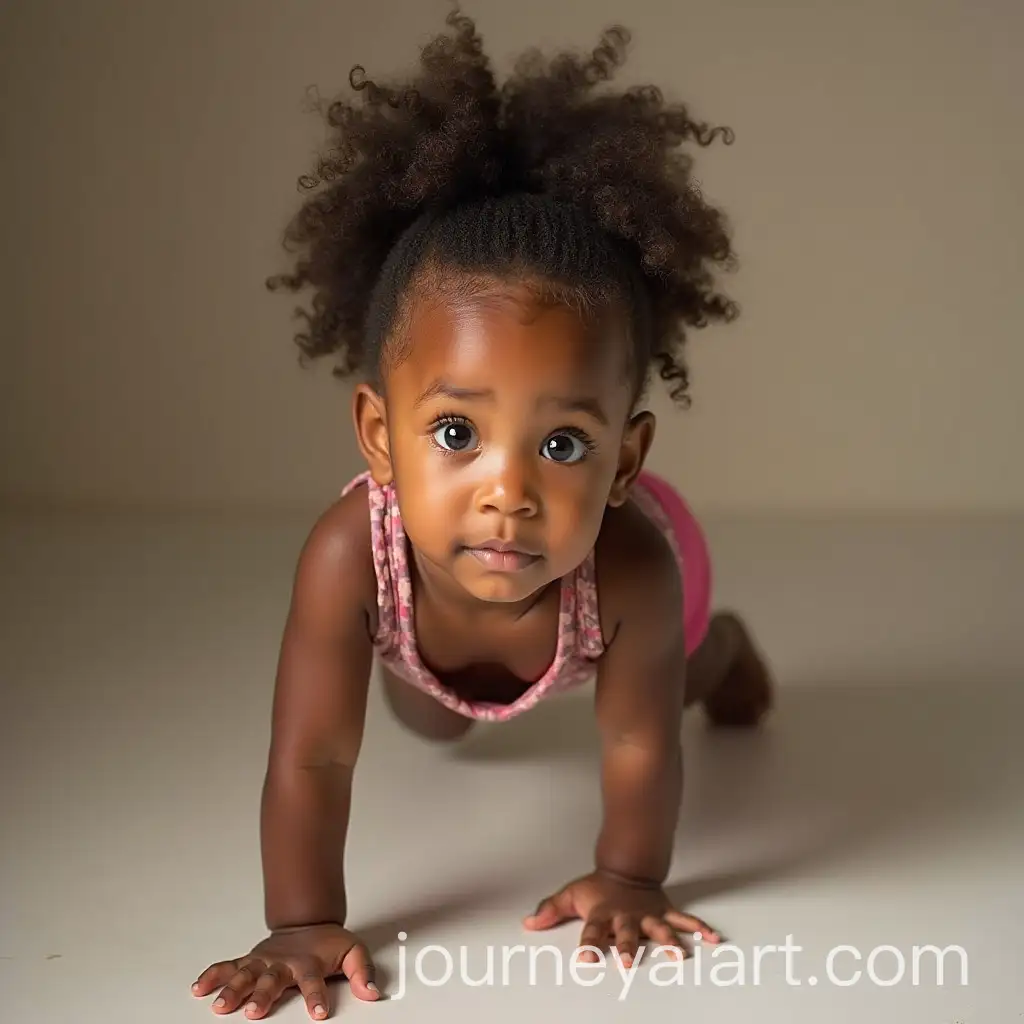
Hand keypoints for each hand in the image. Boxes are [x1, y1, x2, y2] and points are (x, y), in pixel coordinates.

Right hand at [191, 923, 377, 1018]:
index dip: (316, 998)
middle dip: (263, 996)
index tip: (319, 1013)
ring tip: (220, 1006)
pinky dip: (212, 975)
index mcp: (308, 963)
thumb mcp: (352, 951)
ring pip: (245, 976)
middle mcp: (282, 963)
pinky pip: (228, 967)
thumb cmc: (327, 943)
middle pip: (272, 981)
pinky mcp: (249, 961)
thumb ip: (363, 971)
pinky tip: (199, 988)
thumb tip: (372, 992)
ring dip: (232, 989)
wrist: (307, 921)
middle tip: (253, 1012)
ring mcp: (263, 962)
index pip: (313, 982)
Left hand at [523, 870, 720, 965]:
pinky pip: (685, 920)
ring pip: (660, 929)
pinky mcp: (664, 912)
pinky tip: (713, 939)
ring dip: (669, 942)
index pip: (593, 931)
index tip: (586, 960)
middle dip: (628, 947)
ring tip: (680, 957)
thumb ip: (550, 910)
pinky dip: (700, 929)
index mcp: (604, 914)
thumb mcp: (571, 895)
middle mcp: (627, 917)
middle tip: (630, 963)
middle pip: (627, 933)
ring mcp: (648, 915)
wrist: (627, 867)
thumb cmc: (598, 888)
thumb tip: (528, 923)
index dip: (590, 945)